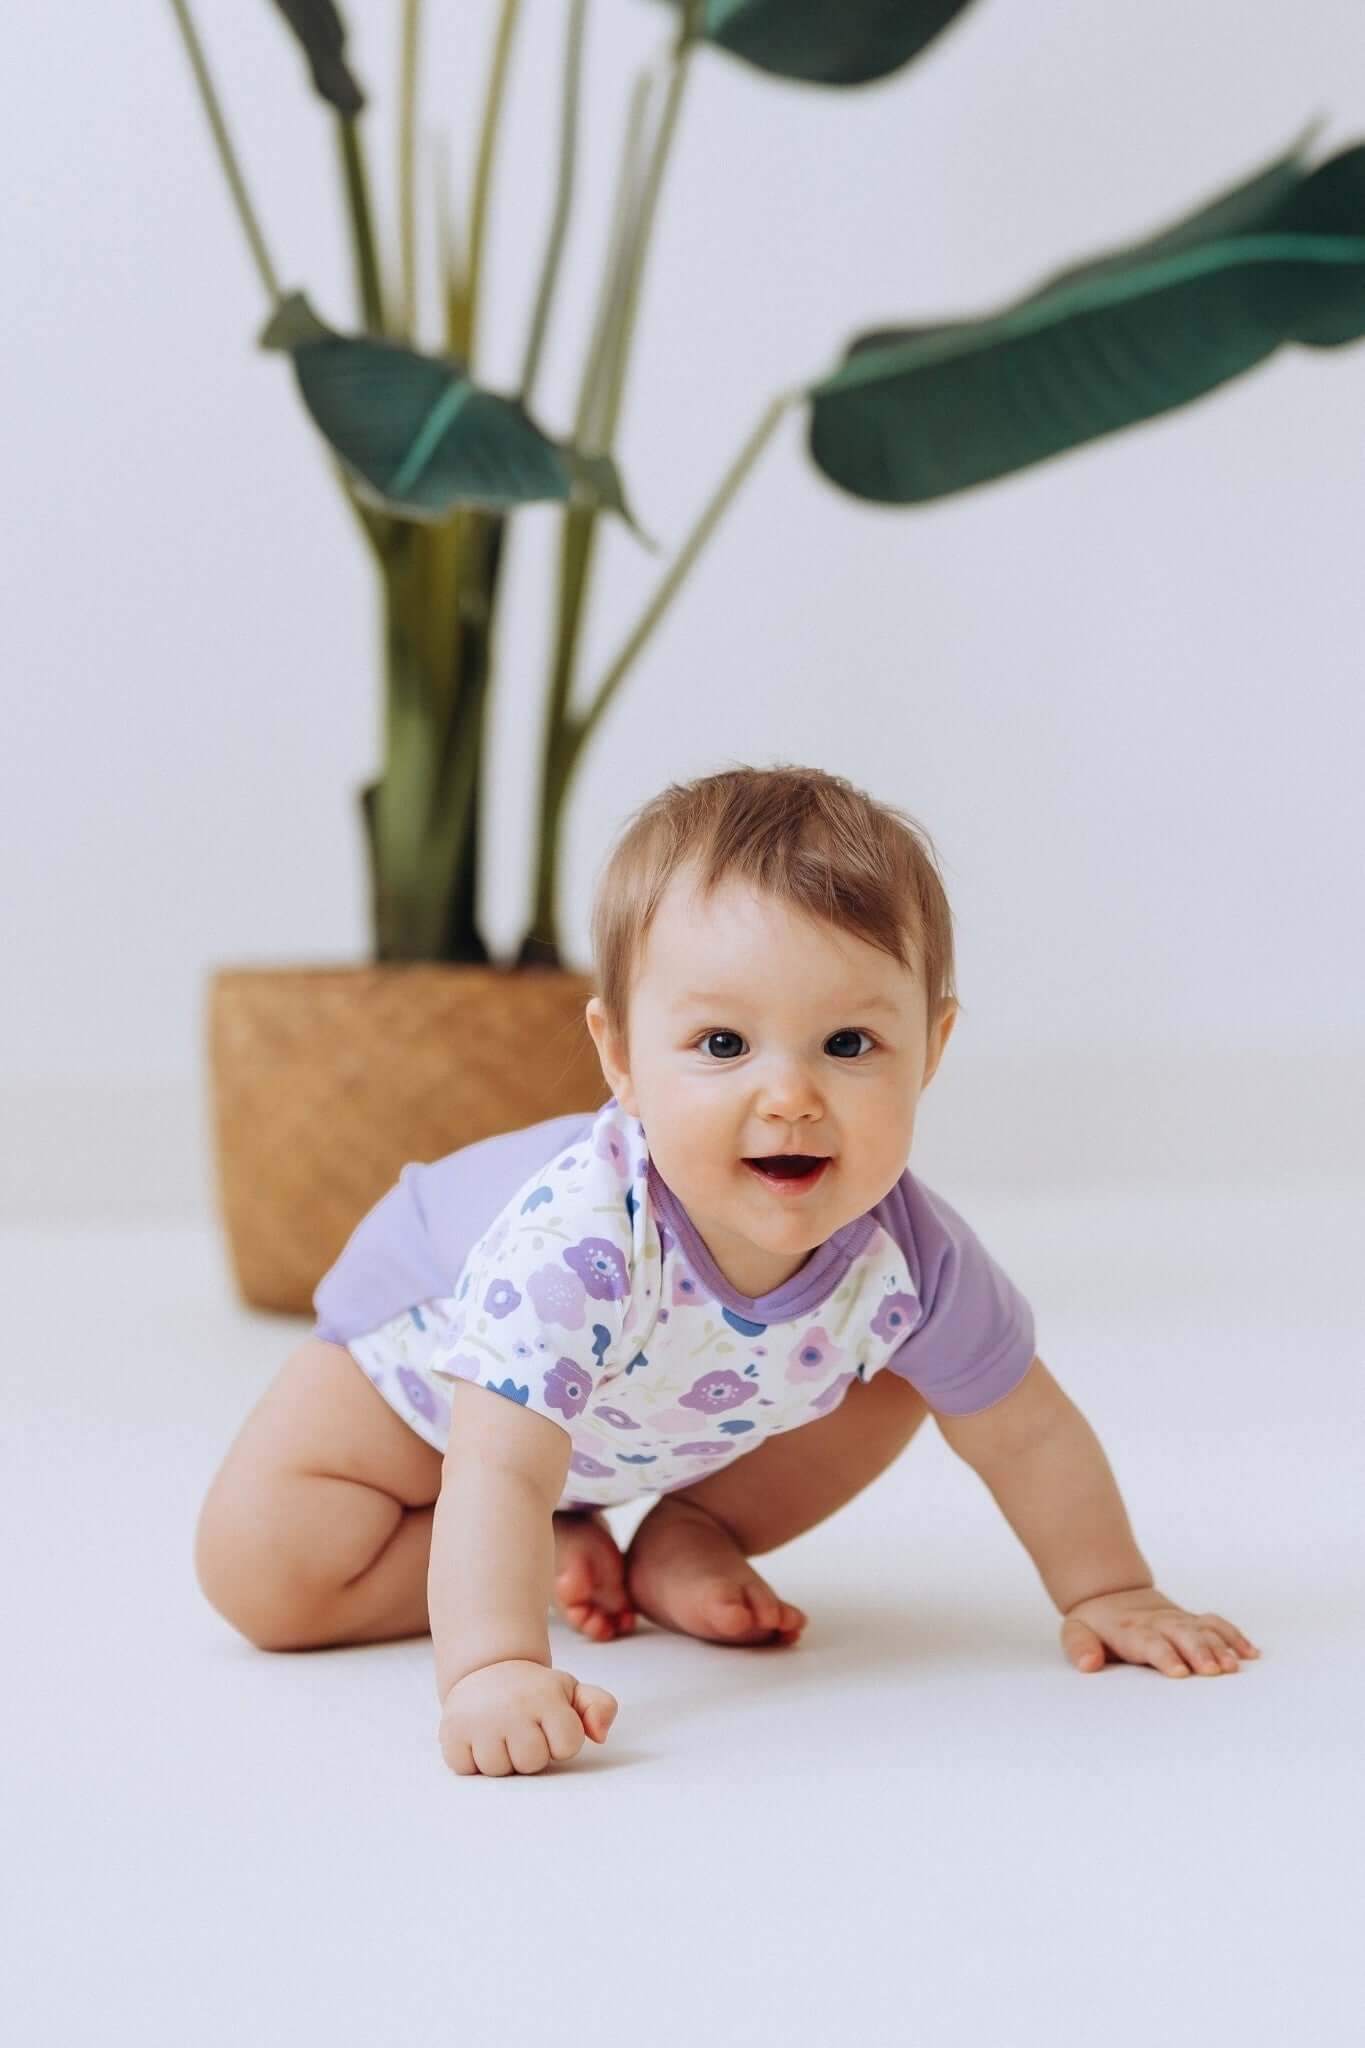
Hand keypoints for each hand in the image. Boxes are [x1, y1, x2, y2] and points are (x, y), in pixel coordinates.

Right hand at [438, 1659, 618, 1775]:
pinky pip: (467, 1770)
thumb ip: (599, 1707)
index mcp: (545, 1695)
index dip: (561, 1741)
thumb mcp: (570, 1691)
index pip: (567, 1746)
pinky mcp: (451, 1732)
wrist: (484, 1671)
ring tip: (501, 1734)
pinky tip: (478, 1738)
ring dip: (502, 1759)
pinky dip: (471, 1760)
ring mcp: (479, 1720)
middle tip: (523, 1730)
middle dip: (531, 1753)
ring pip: (499, 1770)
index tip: (550, 1725)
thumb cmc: (534, 1691)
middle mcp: (512, 1706)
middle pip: (532, 1762)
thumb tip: (600, 1735)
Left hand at [1061, 1585, 1260, 1677]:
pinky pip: (1216, 1624)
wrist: (1109, 1592)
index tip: (1180, 1672)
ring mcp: (1179, 1621)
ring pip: (1204, 1630)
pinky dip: (1234, 1636)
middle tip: (1215, 1672)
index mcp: (1132, 1630)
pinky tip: (1251, 1653)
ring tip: (1235, 1666)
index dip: (1165, 1655)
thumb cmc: (1094, 1623)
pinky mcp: (1192, 1621)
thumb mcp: (1075, 1632)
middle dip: (1200, 1653)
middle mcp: (1160, 1624)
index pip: (1151, 1643)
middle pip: (1184, 1636)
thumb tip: (1088, 1663)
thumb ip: (1080, 1647)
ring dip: (1221, 1647)